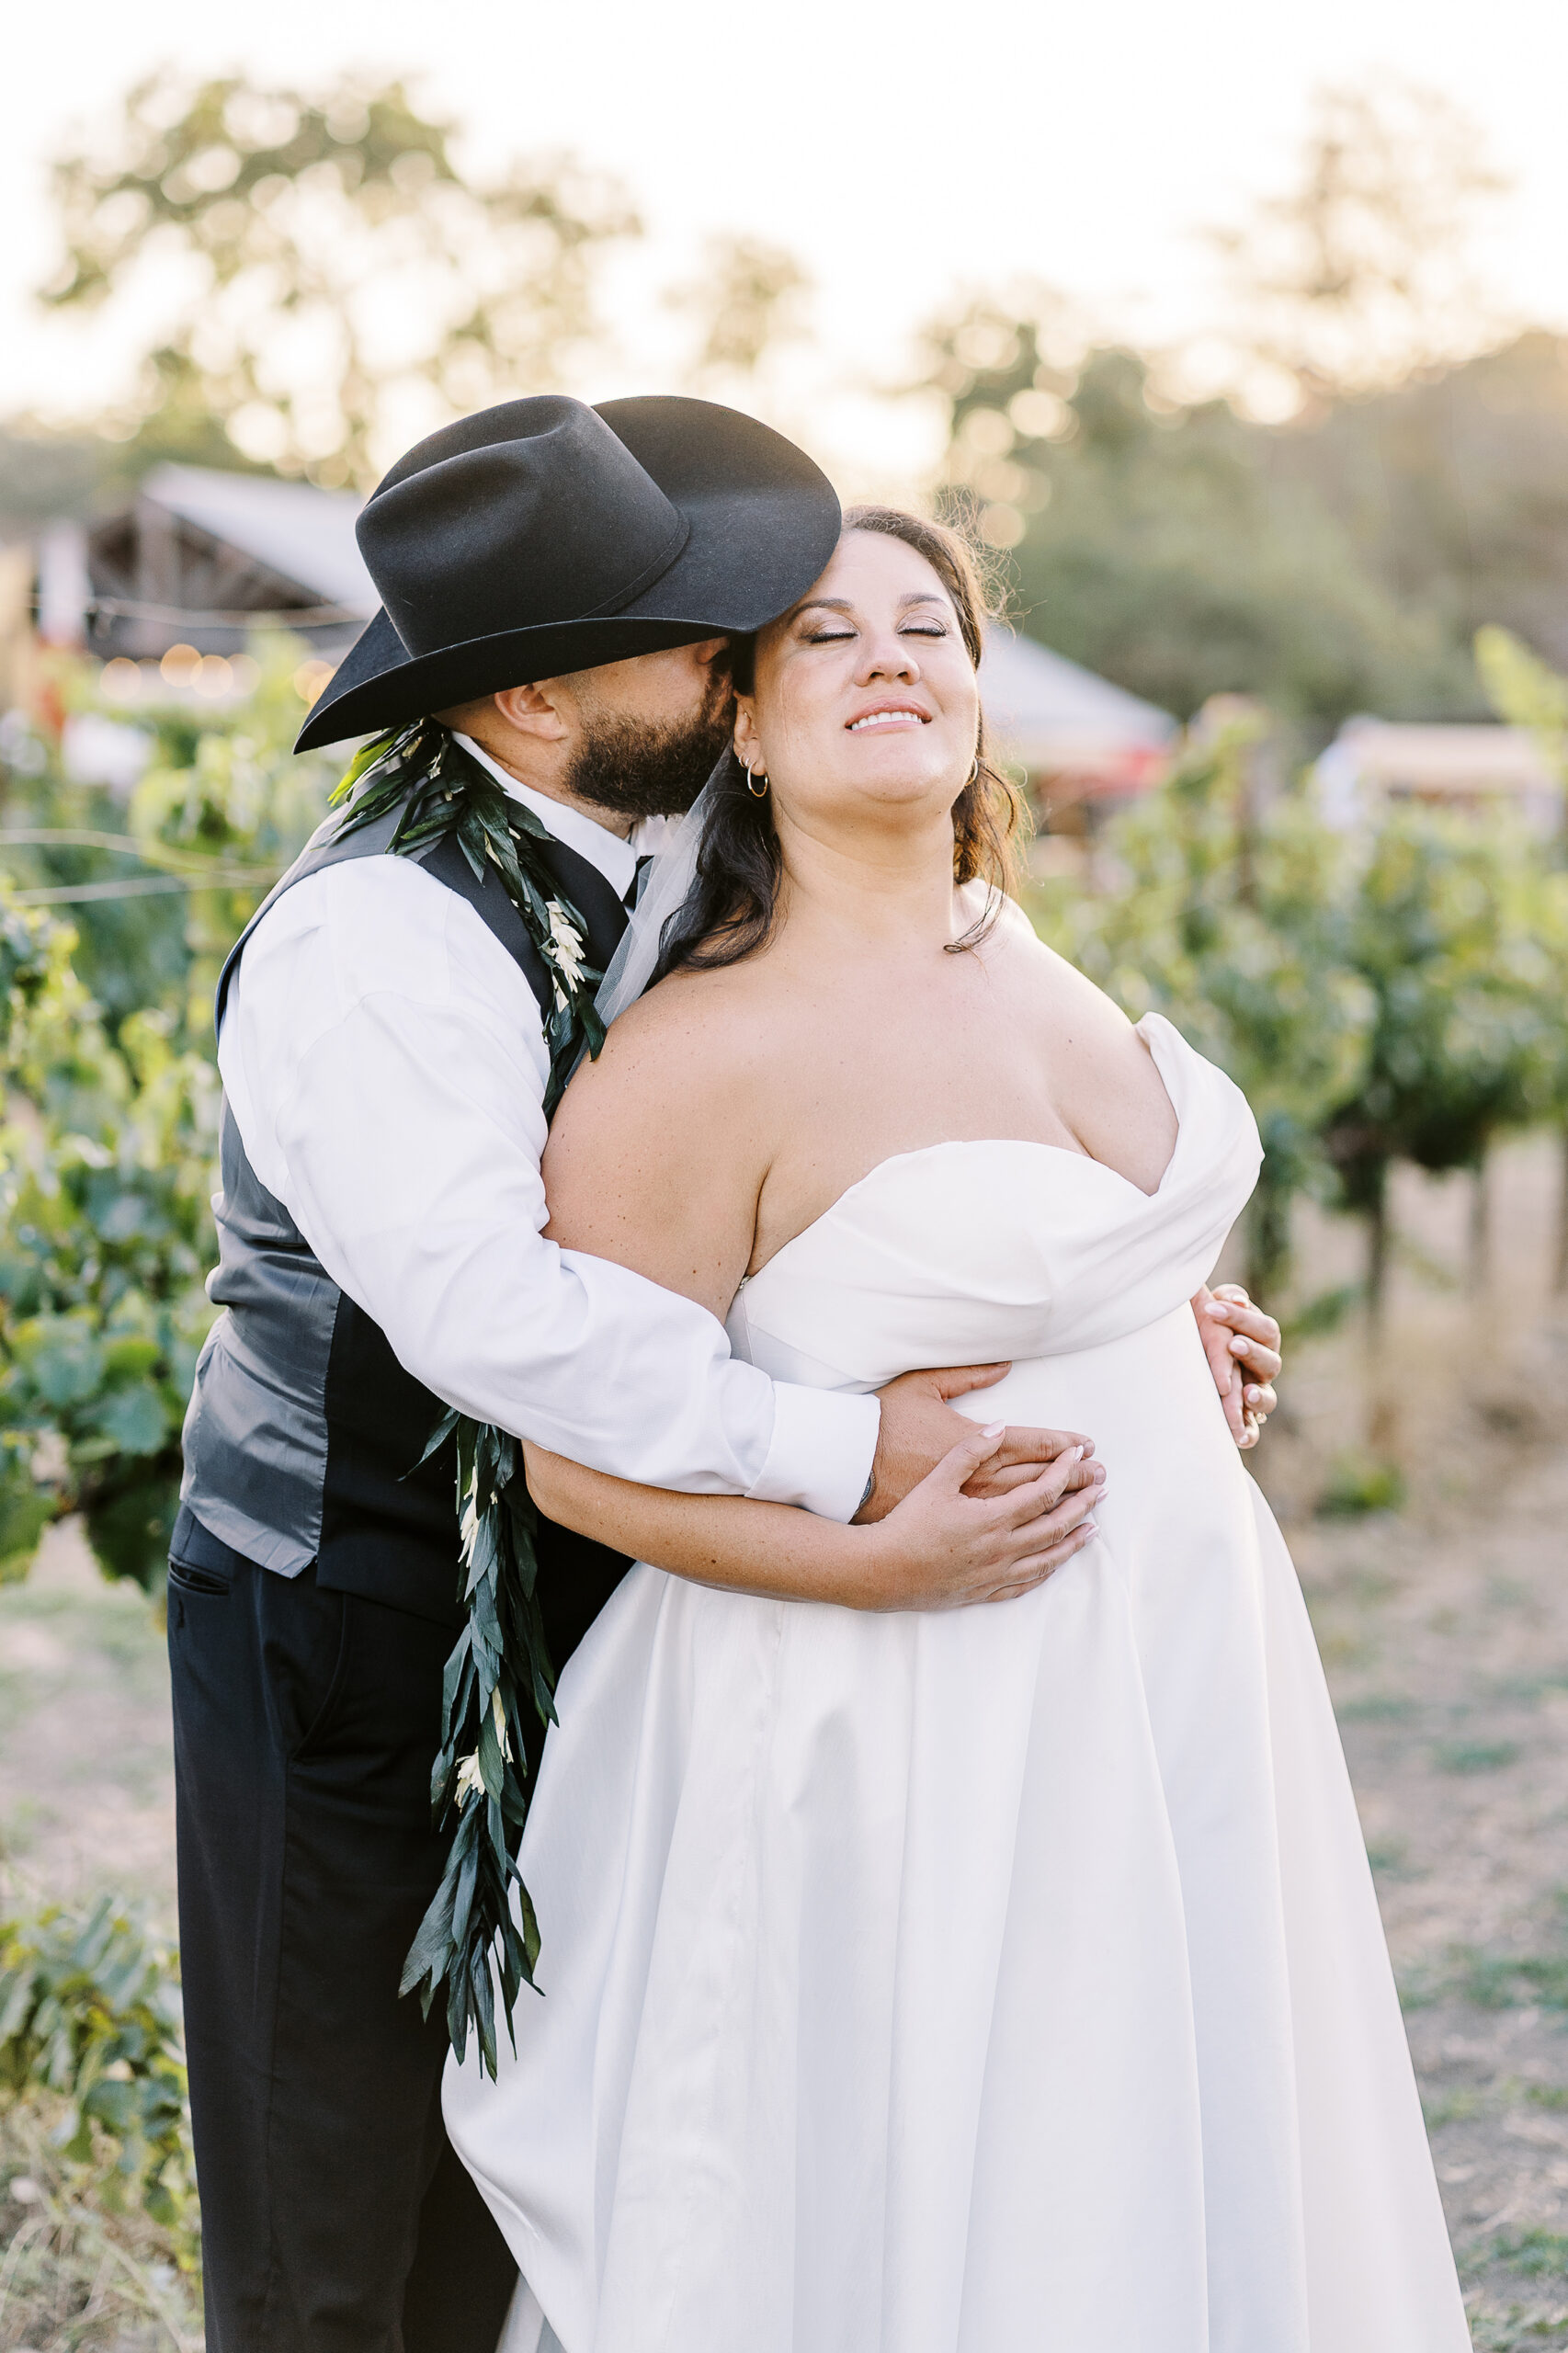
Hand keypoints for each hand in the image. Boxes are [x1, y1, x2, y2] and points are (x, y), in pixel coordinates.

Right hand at [858, 1424, 1103, 1609]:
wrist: (881, 1571)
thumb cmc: (905, 1522)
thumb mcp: (935, 1478)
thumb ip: (970, 1450)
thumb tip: (1001, 1426)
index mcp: (992, 1516)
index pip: (1042, 1490)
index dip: (1064, 1469)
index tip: (1078, 1453)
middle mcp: (1002, 1547)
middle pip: (1055, 1523)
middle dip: (1081, 1502)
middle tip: (1100, 1486)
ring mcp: (996, 1572)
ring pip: (1047, 1557)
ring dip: (1073, 1540)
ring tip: (1093, 1527)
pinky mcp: (985, 1590)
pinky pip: (1026, 1583)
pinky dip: (1047, 1571)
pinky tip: (1055, 1563)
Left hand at [1193, 1285, 1281, 1449]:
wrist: (1192, 1354)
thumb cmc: (1207, 1326)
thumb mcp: (1216, 1309)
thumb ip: (1227, 1301)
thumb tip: (1236, 1300)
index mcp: (1262, 1341)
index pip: (1264, 1329)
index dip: (1241, 1319)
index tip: (1211, 1309)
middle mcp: (1263, 1368)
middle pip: (1271, 1363)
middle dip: (1252, 1353)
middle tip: (1232, 1345)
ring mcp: (1256, 1394)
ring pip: (1268, 1399)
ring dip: (1258, 1396)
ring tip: (1246, 1393)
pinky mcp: (1242, 1417)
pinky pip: (1252, 1430)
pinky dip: (1248, 1433)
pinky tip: (1238, 1437)